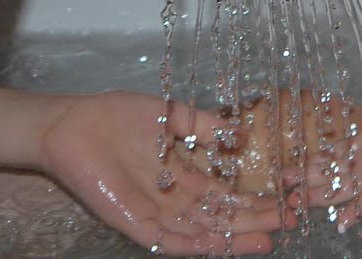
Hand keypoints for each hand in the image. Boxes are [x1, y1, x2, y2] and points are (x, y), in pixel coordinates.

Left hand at [36, 91, 283, 255]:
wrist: (74, 124)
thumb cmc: (119, 116)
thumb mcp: (174, 116)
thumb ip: (207, 127)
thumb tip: (243, 134)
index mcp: (184, 174)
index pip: (226, 194)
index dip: (255, 199)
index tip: (287, 200)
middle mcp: (173, 198)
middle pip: (219, 217)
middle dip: (253, 222)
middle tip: (287, 224)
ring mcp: (155, 212)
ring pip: (200, 232)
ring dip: (231, 238)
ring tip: (264, 241)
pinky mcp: (133, 221)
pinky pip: (166, 240)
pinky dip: (192, 245)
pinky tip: (217, 246)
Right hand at [290, 93, 361, 229]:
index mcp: (361, 145)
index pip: (330, 154)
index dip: (310, 160)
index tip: (287, 166)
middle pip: (329, 174)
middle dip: (305, 181)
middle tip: (282, 187)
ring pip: (341, 187)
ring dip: (321, 197)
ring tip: (298, 204)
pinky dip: (356, 210)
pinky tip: (342, 222)